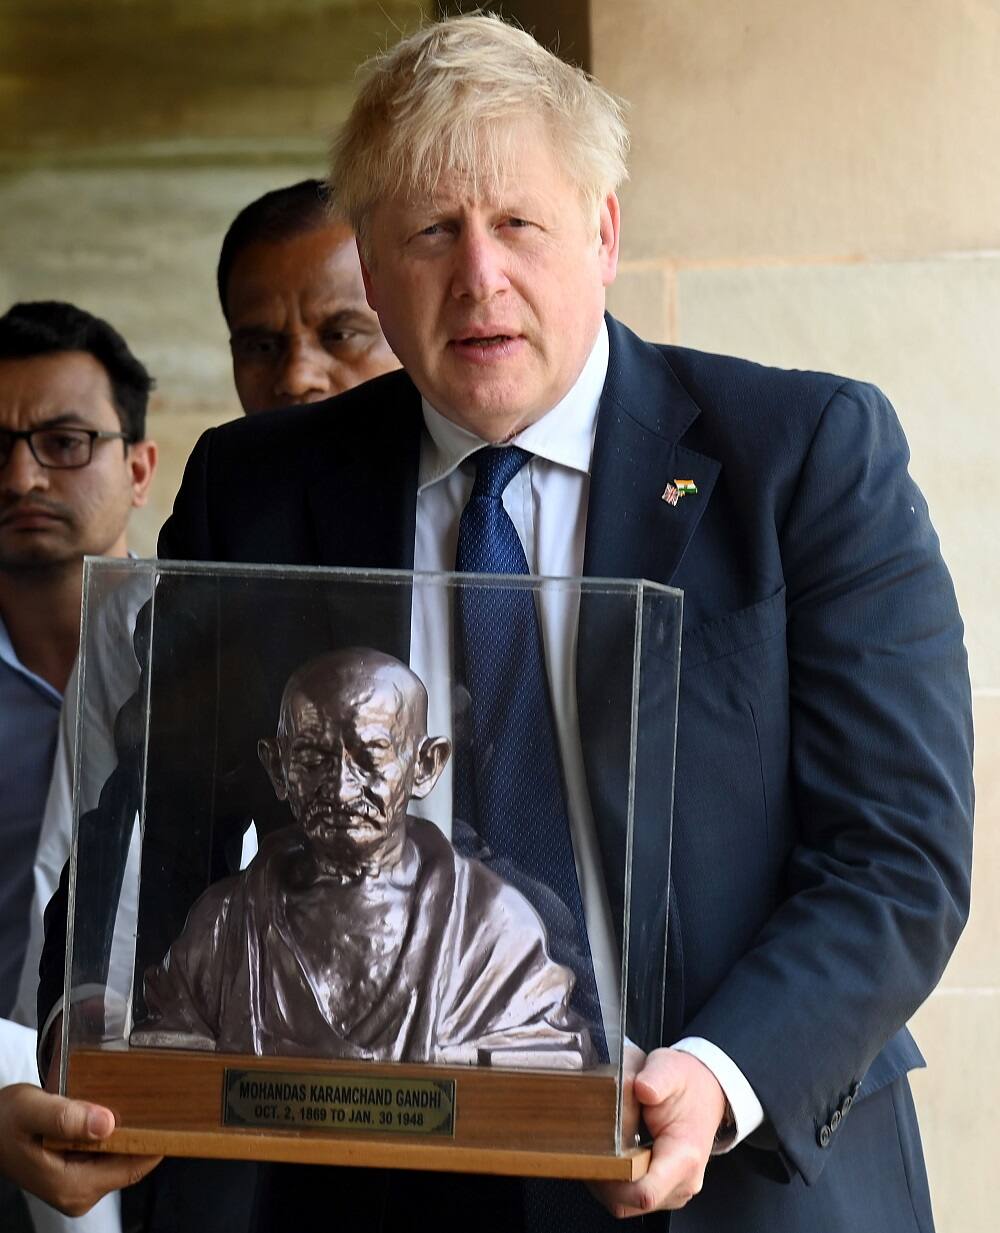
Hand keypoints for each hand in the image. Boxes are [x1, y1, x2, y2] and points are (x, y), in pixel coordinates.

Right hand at [0, 1083, 160, 1216]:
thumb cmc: (4, 1120)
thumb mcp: (31, 1110)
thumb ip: (66, 1117)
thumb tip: (106, 1122)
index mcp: (72, 1186)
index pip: (132, 1167)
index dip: (157, 1141)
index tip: (177, 1116)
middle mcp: (78, 1195)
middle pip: (131, 1163)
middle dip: (145, 1133)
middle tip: (160, 1100)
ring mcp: (79, 1188)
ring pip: (122, 1158)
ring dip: (130, 1132)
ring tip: (139, 1102)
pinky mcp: (78, 1177)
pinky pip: (110, 1155)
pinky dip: (116, 1135)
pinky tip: (116, 1113)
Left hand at [592, 1048, 725, 1217]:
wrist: (707, 1090)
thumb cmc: (686, 1082)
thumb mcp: (668, 1068)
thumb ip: (655, 1079)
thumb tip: (642, 1088)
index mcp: (684, 1156)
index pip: (644, 1192)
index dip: (613, 1181)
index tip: (596, 1156)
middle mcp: (683, 1181)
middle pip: (630, 1203)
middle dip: (603, 1181)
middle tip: (589, 1149)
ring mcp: (675, 1190)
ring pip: (628, 1205)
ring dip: (608, 1183)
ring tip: (599, 1150)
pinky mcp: (667, 1190)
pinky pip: (633, 1199)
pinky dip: (616, 1183)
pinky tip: (610, 1157)